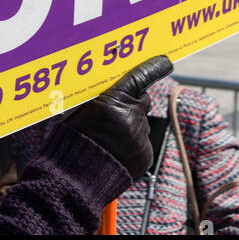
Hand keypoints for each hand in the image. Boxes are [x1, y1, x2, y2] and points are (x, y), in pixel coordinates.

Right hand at [62, 55, 172, 179]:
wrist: (75, 178)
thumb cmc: (74, 139)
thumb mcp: (83, 108)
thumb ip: (104, 95)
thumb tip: (117, 85)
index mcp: (114, 100)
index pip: (140, 76)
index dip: (154, 67)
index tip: (165, 61)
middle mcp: (131, 117)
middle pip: (142, 101)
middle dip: (133, 104)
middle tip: (115, 114)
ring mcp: (140, 138)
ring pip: (141, 124)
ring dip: (130, 128)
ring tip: (109, 141)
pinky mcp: (145, 156)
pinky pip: (142, 144)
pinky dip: (133, 146)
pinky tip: (116, 153)